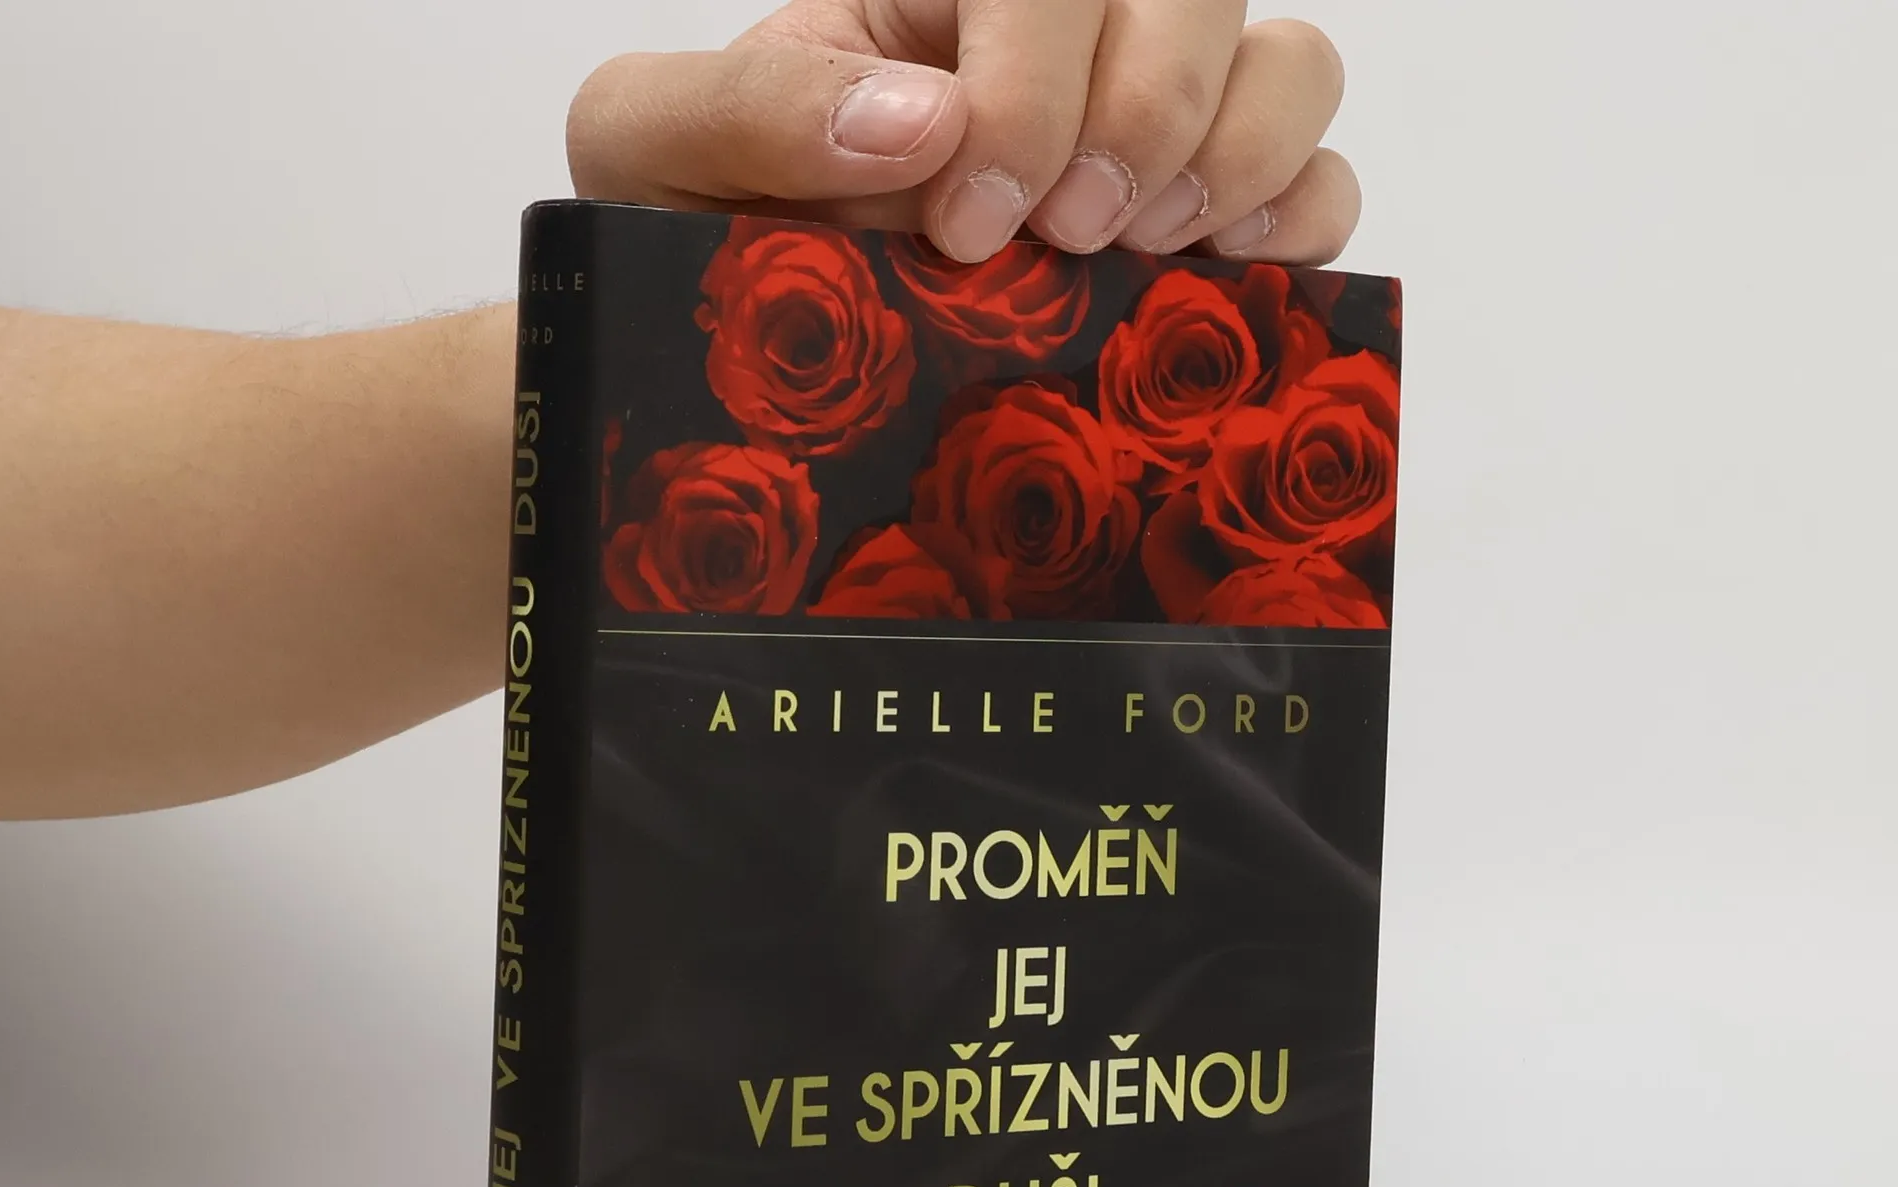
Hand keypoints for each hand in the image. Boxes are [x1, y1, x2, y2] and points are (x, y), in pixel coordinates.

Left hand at [566, 2, 1357, 264]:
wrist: (750, 357)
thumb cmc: (705, 237)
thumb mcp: (654, 153)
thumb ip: (747, 107)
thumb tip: (925, 126)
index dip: (1035, 82)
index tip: (968, 222)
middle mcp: (1064, 39)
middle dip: (1141, 115)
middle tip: (1063, 237)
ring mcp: (1151, 125)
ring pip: (1289, 62)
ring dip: (1236, 156)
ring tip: (1142, 254)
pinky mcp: (1208, 223)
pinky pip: (1323, 183)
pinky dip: (1301, 221)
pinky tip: (1220, 270)